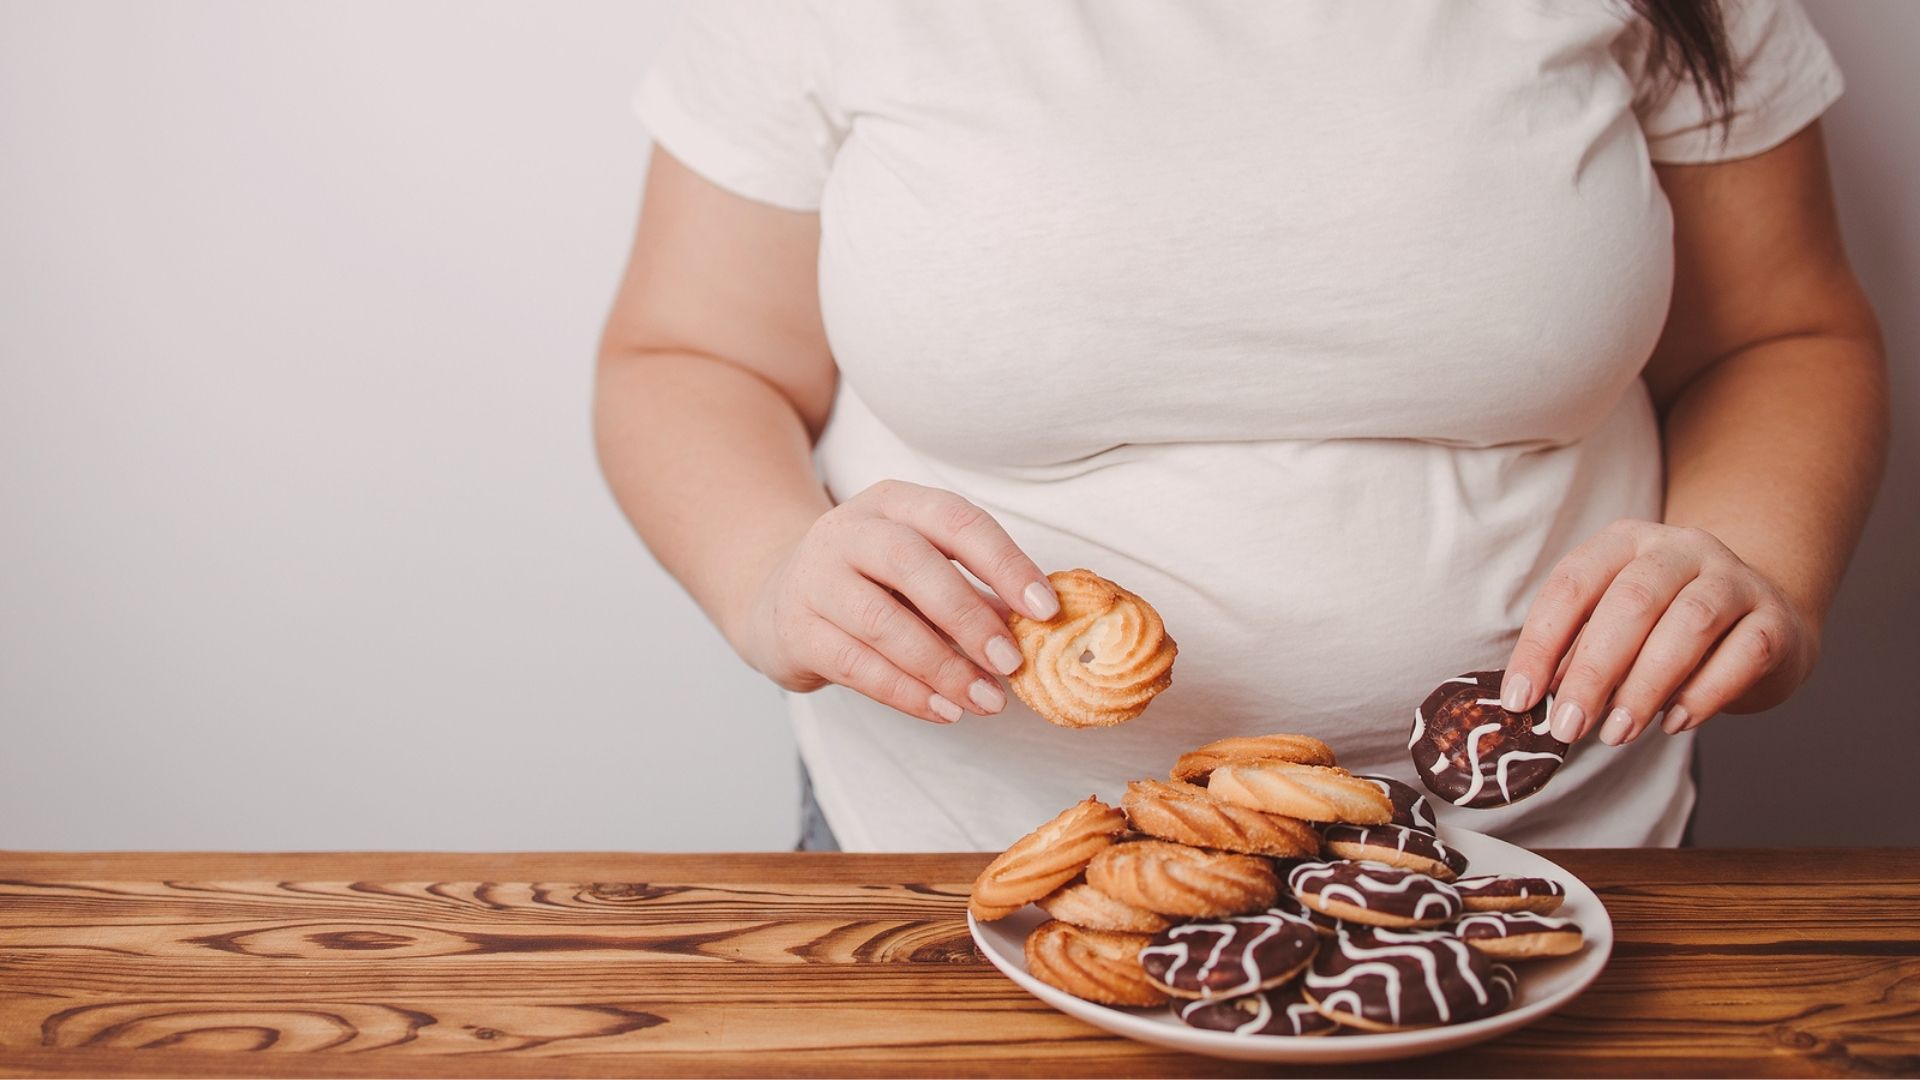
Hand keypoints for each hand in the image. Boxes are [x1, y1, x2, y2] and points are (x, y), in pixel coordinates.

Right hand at [733, 479, 1058, 723]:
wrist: (778, 599)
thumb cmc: (873, 584)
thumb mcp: (920, 570)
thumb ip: (974, 591)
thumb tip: (1039, 630)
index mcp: (894, 503)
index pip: (956, 520)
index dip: (1005, 563)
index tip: (1046, 609)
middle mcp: (848, 530)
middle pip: (913, 565)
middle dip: (970, 617)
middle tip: (1011, 663)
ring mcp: (815, 578)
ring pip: (883, 623)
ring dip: (942, 667)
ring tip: (985, 700)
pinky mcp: (797, 630)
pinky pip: (857, 666)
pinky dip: (907, 693)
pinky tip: (944, 710)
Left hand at [1500, 519, 1818, 745]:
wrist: (1760, 620)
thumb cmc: (1664, 629)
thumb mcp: (1613, 629)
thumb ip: (1575, 655)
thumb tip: (1530, 701)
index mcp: (1625, 542)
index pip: (1573, 585)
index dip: (1540, 644)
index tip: (1519, 699)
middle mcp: (1681, 548)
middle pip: (1631, 602)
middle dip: (1593, 671)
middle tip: (1568, 726)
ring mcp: (1734, 579)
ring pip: (1690, 623)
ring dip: (1646, 685)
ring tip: (1617, 733)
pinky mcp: (1775, 619)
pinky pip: (1744, 653)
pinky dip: (1705, 693)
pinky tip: (1674, 724)